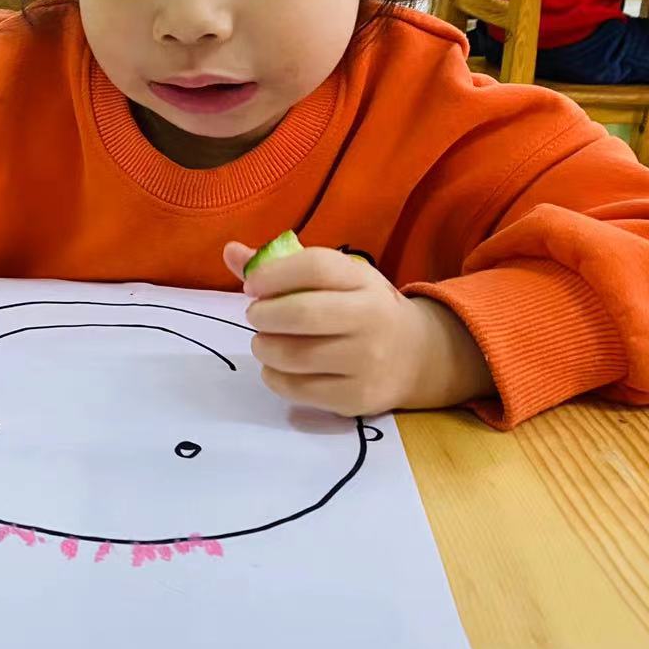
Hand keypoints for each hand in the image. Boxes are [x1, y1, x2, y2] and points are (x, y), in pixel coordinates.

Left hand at [225, 243, 493, 415]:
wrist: (418, 356)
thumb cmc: (363, 309)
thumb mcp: (338, 278)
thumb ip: (284, 266)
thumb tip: (230, 251)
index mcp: (364, 281)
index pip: (314, 266)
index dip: (272, 274)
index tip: (252, 285)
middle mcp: (370, 319)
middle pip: (300, 313)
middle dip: (263, 314)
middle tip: (256, 316)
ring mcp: (366, 362)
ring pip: (294, 355)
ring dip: (264, 347)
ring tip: (265, 341)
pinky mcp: (356, 397)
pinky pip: (298, 389)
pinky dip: (274, 376)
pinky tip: (278, 366)